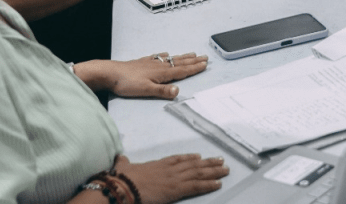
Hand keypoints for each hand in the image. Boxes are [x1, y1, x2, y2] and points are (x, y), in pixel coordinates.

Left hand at [83, 52, 208, 98]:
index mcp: (161, 73)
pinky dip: (166, 55)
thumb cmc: (127, 83)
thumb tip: (178, 90)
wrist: (110, 73)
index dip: (194, 68)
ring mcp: (151, 62)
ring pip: (171, 59)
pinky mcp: (143, 62)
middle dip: (193, 60)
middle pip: (179, 62)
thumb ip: (162, 91)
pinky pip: (159, 57)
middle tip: (204, 57)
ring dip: (183, 57)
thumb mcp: (146, 90)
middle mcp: (159, 66)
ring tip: (192, 54)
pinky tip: (166, 54)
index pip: (182, 70)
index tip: (205, 64)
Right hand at [113, 154, 228, 203]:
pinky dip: (209, 184)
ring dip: (214, 171)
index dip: (190, 158)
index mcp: (158, 164)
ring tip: (225, 169)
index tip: (199, 157)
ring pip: (199, 173)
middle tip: (221, 160)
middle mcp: (170, 169)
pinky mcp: (177, 189)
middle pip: (193, 165)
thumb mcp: (123, 167)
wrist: (124, 185)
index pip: (178, 159)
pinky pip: (197, 186)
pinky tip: (219, 183)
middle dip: (208, 163)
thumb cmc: (122, 178)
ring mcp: (175, 178)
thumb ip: (124, 162)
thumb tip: (120, 157)